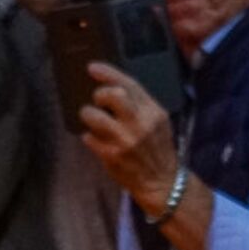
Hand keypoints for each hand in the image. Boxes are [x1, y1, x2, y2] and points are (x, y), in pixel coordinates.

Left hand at [78, 62, 179, 208]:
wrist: (160, 181)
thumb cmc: (156, 148)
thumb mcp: (157, 122)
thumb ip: (140, 105)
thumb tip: (114, 89)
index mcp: (153, 111)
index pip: (130, 84)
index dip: (109, 73)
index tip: (92, 68)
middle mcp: (140, 123)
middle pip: (113, 95)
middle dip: (99, 94)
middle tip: (97, 101)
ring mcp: (124, 140)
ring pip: (95, 116)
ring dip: (87, 114)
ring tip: (91, 119)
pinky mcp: (111, 156)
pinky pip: (89, 138)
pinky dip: (88, 136)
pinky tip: (94, 138)